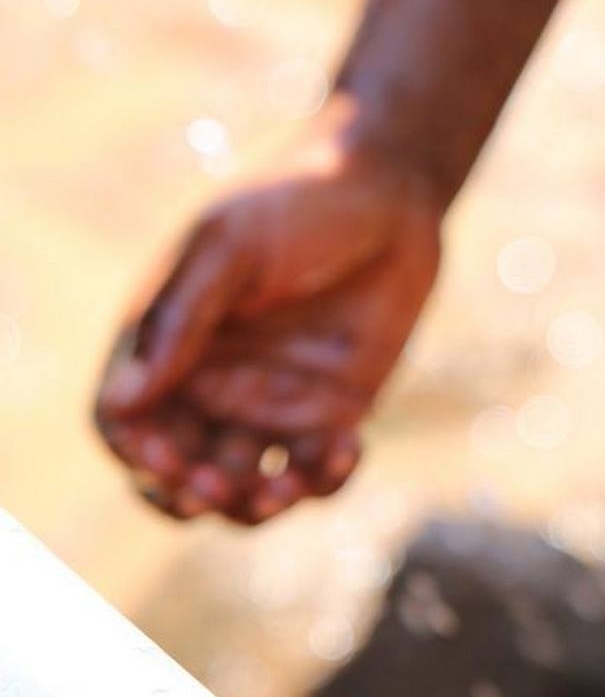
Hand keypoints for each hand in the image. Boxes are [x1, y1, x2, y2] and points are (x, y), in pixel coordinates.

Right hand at [95, 107, 442, 523]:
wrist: (389, 192)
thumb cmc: (296, 203)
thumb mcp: (229, 247)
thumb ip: (180, 318)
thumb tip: (123, 402)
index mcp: (164, 344)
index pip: (126, 423)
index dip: (138, 455)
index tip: (169, 462)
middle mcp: (209, 384)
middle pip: (179, 470)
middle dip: (193, 493)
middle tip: (223, 487)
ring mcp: (270, 403)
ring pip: (245, 487)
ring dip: (256, 504)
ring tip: (286, 487)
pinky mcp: (330, 413)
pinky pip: (315, 472)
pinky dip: (325, 480)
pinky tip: (348, 449)